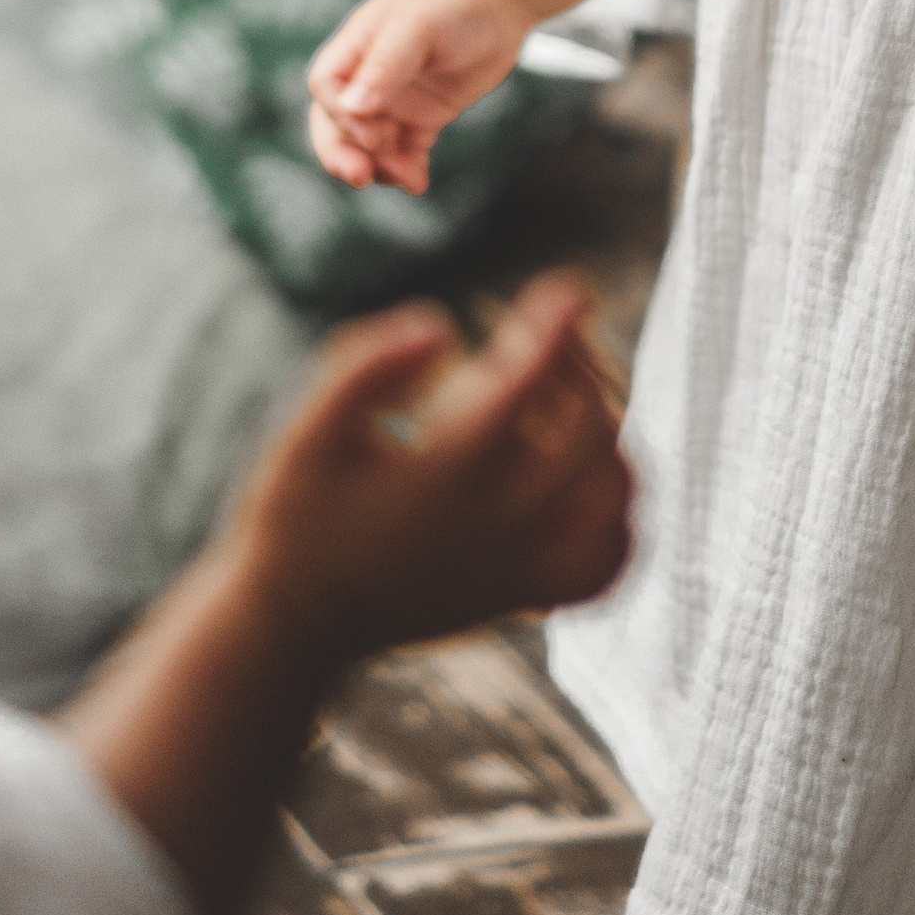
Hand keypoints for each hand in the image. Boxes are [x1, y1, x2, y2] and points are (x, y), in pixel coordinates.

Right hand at [62, 277, 632, 914]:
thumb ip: (362, 368)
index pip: (522, 389)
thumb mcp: (306, 433)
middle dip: (580, 369)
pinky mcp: (521, 595)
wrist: (295, 626)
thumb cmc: (298, 516)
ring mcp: (516, 566)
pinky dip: (619, 514)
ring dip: (608, 434)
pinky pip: (608, 565)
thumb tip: (441, 323)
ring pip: (614, 498)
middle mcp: (493, 526)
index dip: (555, 328)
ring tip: (564, 404)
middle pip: (589, 434)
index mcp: (440, 478)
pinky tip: (586, 476)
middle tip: (539, 345)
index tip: (569, 288)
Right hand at [307, 0, 530, 193]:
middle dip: (341, 153)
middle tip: (361, 177)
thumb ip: (384, 64)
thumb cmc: (455, 0)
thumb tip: (351, 107)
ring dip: (379, 166)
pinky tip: (419, 182)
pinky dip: (406, 170)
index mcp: (357, 46)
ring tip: (407, 177)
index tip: (373, 125)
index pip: (326, 86)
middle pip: (336, 123)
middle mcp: (370, 76)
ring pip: (369, 145)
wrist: (502, 1)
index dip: (340, 113)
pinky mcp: (423, 117)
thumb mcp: (418, 24)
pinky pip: (404, 152)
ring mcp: (396, 99)